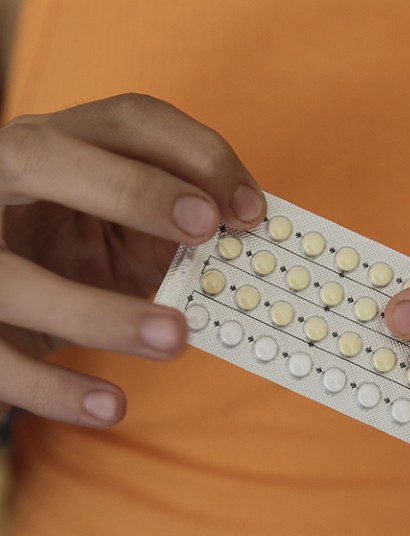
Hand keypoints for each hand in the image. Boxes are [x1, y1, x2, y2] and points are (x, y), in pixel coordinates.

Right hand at [0, 93, 264, 426]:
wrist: (4, 297)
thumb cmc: (78, 249)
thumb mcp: (128, 229)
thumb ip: (178, 229)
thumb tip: (249, 246)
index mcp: (59, 144)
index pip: (126, 120)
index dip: (194, 153)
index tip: (249, 208)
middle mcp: (0, 179)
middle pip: (43, 156)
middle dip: (132, 188)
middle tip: (206, 226)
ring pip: (12, 275)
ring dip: (99, 311)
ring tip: (175, 338)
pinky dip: (52, 388)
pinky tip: (111, 408)